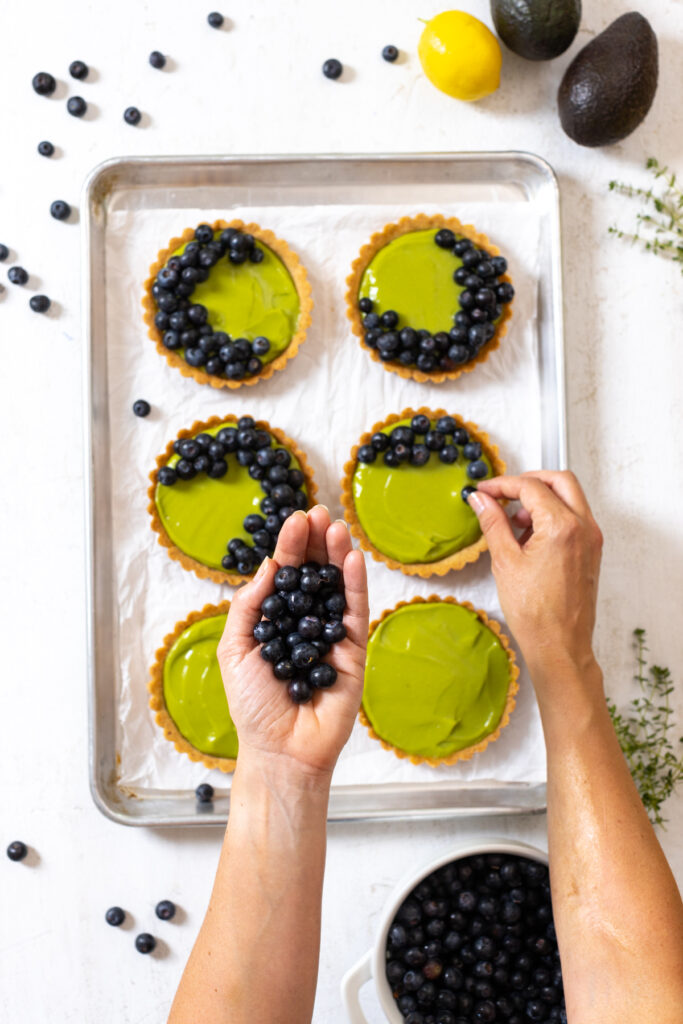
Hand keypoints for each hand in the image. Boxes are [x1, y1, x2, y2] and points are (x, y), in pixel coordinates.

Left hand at [217, 506, 368, 779]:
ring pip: (337, 586)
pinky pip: (356, 612)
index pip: (285, 574)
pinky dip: (355, 584)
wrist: (279, 750)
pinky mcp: (355, 650)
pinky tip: (352, 558)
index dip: (290, 546)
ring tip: (336, 527)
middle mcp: (305, 621)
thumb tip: (268, 565)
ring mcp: (333, 634)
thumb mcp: (235, 648)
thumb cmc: (252, 705)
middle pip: (314, 572)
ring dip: (338, 554)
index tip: (295, 519)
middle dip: (316, 541)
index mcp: (276, 619)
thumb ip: (250, 605)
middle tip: (319, 512)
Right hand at [468, 471, 602, 681]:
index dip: (503, 485)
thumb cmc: (537, 614)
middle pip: (559, 480)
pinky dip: (553, 515)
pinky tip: (530, 537)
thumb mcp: (505, 562)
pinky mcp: (591, 551)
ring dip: (542, 498)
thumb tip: (481, 500)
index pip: (531, 487)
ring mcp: (592, 539)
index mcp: (563, 527)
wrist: (560, 646)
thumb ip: (493, 523)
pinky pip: (574, 518)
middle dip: (529, 481)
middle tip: (504, 493)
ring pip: (570, 497)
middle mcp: (584, 528)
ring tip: (515, 521)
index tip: (484, 491)